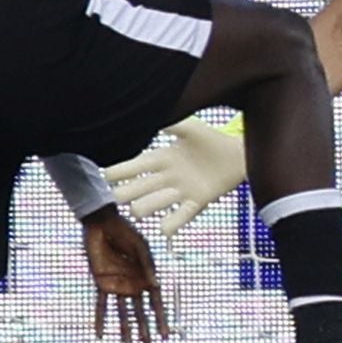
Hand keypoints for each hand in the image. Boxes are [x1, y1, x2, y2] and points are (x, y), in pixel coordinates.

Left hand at [82, 207, 169, 342]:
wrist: (103, 224)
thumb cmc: (127, 233)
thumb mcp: (140, 249)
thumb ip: (147, 267)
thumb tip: (155, 286)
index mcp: (147, 278)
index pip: (155, 305)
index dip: (160, 321)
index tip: (165, 337)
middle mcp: (133, 285)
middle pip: (140, 316)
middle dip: (145, 334)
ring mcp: (117, 286)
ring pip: (122, 315)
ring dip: (124, 332)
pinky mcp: (101, 284)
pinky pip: (101, 305)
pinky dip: (100, 320)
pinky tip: (99, 335)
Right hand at [104, 117, 249, 236]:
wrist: (238, 154)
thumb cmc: (211, 140)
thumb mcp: (189, 127)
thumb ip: (170, 123)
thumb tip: (147, 114)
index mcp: (162, 158)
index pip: (133, 167)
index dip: (117, 172)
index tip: (103, 177)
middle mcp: (166, 178)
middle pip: (137, 189)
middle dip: (125, 194)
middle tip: (118, 196)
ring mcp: (180, 192)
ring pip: (154, 204)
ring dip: (145, 207)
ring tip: (138, 209)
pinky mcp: (197, 202)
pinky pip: (181, 216)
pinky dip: (171, 224)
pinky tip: (163, 228)